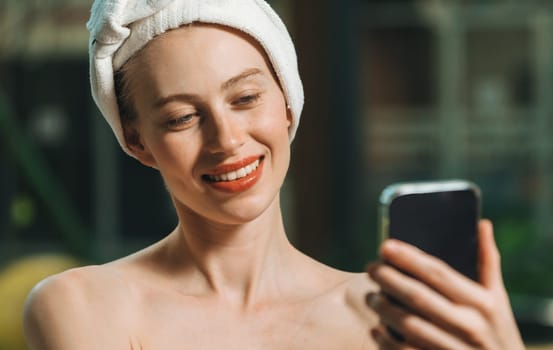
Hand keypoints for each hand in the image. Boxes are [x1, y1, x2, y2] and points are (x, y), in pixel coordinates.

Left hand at [367, 219, 524, 348]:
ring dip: (384, 309)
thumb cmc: (497, 332)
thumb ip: (487, 262)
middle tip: (371, 268)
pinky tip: (376, 329)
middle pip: (418, 297)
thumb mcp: (499, 299)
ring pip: (409, 325)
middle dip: (389, 280)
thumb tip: (482, 224)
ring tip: (370, 297)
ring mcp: (454, 349)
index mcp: (482, 303)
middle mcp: (469, 326)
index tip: (385, 246)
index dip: (409, 258)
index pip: (438, 273)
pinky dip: (386, 341)